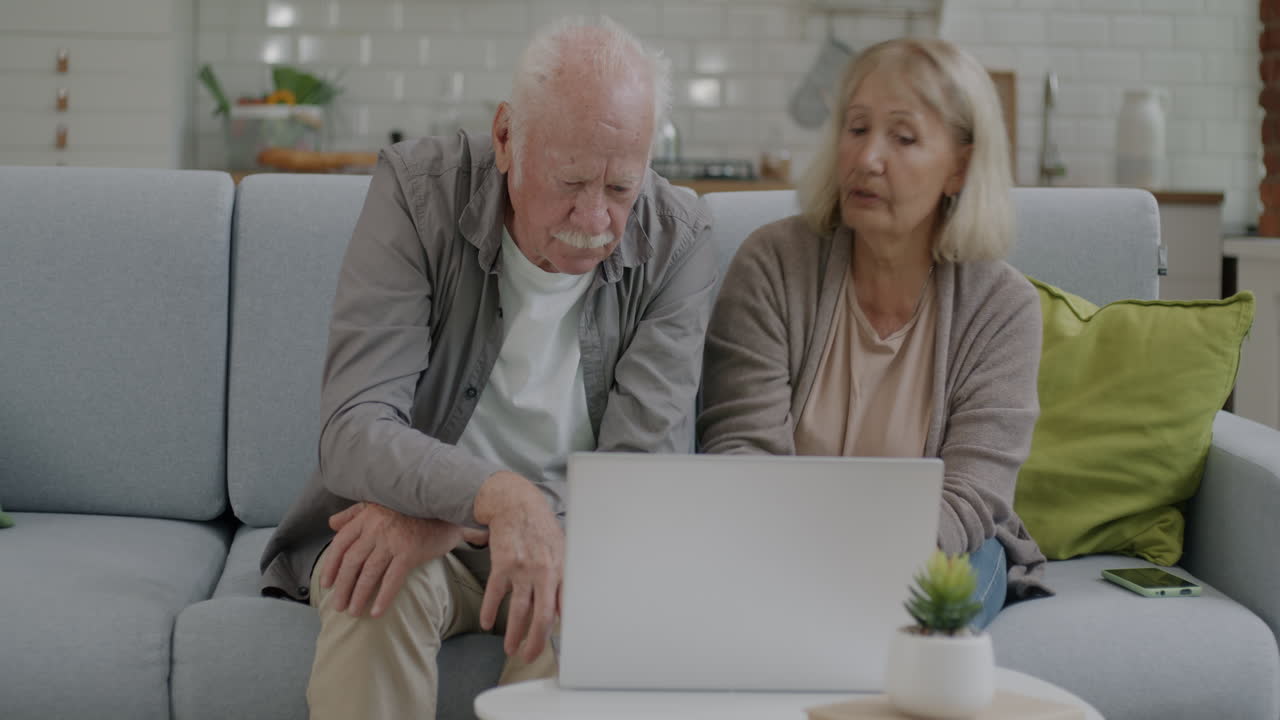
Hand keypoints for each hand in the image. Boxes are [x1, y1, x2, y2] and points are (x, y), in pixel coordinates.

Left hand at [322, 501, 462, 617]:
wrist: (446, 507)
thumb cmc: (412, 509)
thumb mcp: (380, 504)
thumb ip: (354, 513)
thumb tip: (331, 524)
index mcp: (367, 516)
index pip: (341, 543)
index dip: (331, 565)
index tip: (326, 583)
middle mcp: (376, 527)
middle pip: (352, 561)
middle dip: (342, 586)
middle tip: (337, 605)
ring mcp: (393, 540)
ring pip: (369, 572)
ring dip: (358, 595)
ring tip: (353, 612)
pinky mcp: (410, 552)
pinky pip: (392, 579)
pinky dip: (383, 597)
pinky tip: (377, 612)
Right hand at [474, 471, 564, 662]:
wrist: (517, 505)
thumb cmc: (541, 528)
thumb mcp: (562, 550)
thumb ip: (564, 578)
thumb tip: (565, 608)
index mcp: (561, 570)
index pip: (564, 607)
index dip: (562, 628)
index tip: (558, 644)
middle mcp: (543, 572)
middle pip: (542, 616)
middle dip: (536, 641)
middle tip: (531, 656)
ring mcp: (521, 570)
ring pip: (518, 610)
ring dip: (514, 634)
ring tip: (510, 649)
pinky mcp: (501, 565)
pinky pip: (495, 594)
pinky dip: (490, 611)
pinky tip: (488, 624)